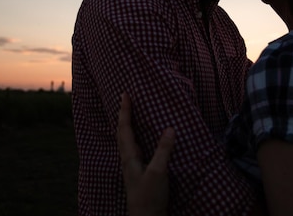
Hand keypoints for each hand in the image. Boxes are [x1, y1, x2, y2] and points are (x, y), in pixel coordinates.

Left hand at [117, 93, 175, 215]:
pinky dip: (135, 137)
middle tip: (125, 100)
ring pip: (127, 140)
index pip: (124, 129)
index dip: (124, 111)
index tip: (125, 95)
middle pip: (122, 132)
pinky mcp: (139, 172)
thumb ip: (163, 150)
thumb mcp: (158, 172)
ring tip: (130, 114)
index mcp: (129, 157)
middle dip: (123, 115)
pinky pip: (134, 148)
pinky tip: (142, 139)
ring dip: (127, 125)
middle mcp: (128, 159)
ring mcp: (132, 166)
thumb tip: (170, 129)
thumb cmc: (149, 197)